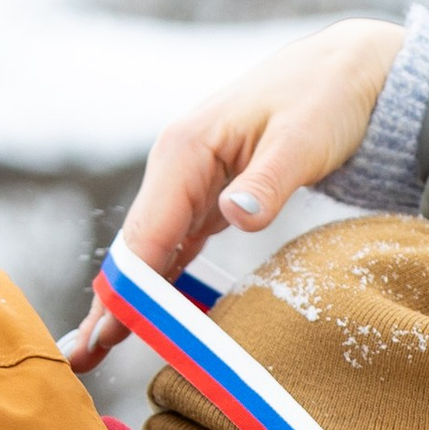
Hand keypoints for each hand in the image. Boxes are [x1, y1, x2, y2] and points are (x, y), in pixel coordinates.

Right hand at [62, 18, 407, 373]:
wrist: (349, 73)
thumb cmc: (326, 97)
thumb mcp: (303, 138)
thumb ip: (269, 181)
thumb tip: (236, 214)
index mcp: (186, 150)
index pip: (147, 232)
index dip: (127, 287)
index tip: (110, 331)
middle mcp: (177, 167)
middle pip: (136, 248)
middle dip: (108, 303)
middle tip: (79, 356)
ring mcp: (190, 183)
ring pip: (150, 251)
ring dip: (124, 300)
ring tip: (95, 348)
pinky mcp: (209, 198)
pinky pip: (174, 247)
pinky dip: (155, 284)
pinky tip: (139, 317)